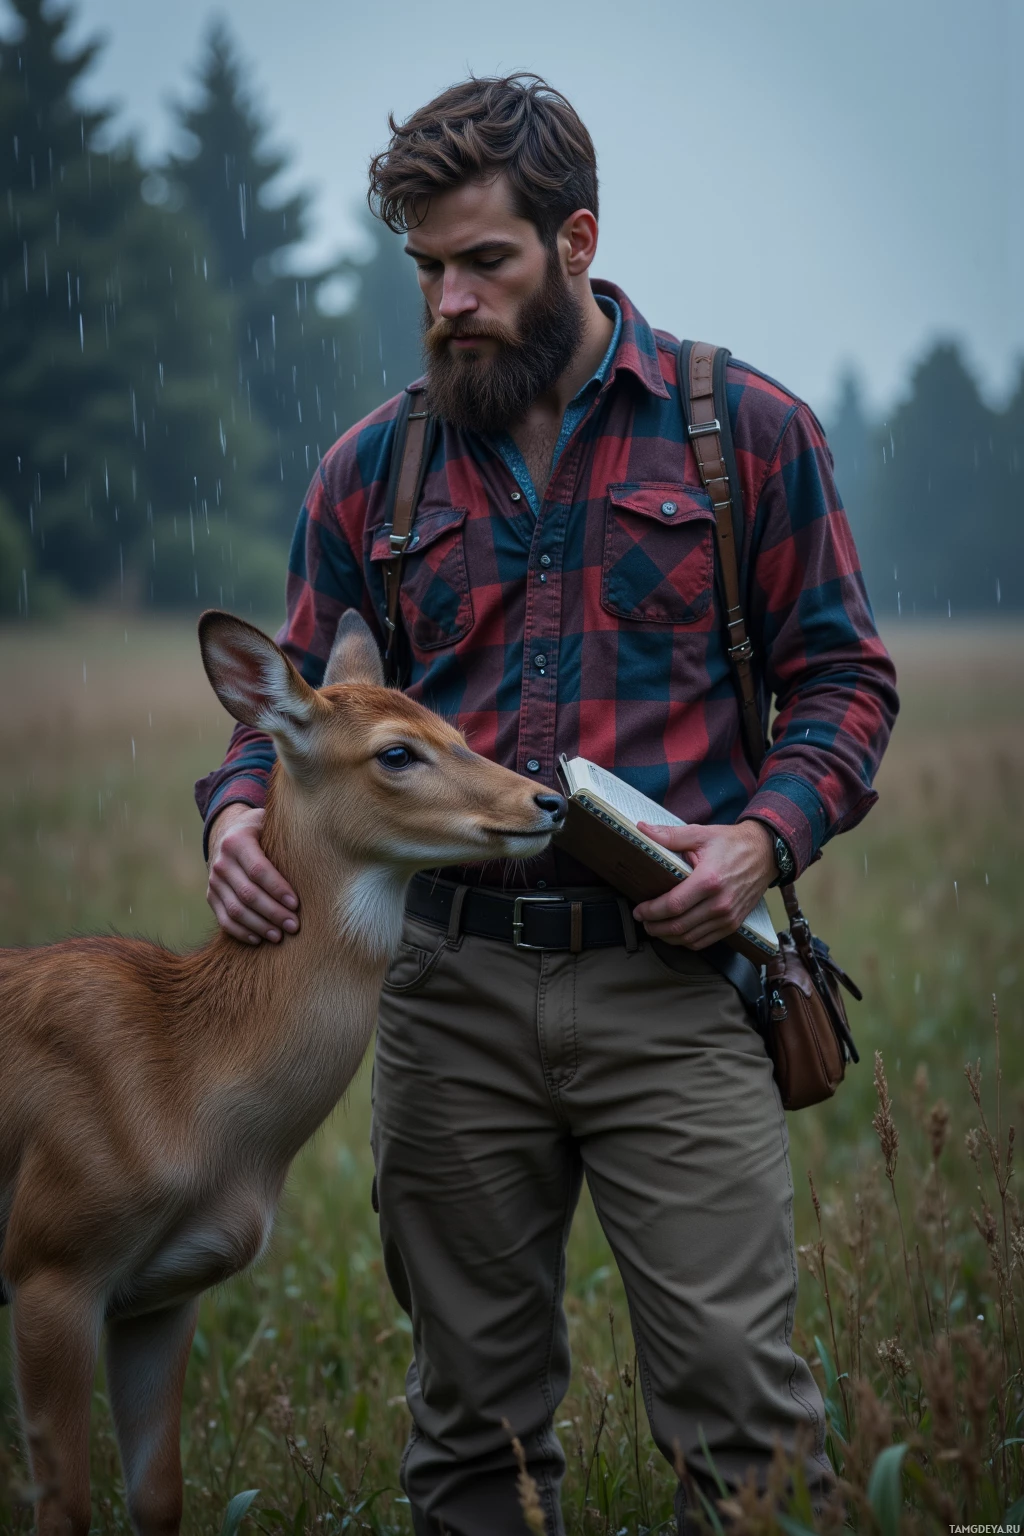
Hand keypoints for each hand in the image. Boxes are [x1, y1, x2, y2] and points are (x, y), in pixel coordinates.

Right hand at [206, 803, 299, 945]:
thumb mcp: (270, 824)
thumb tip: (319, 849)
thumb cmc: (262, 831)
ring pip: (235, 910)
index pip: (258, 870)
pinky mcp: (211, 896)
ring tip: (279, 936)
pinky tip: (259, 939)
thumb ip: (286, 834)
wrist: (228, 832)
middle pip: (247, 894)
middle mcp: (221, 862)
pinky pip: (224, 919)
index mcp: (237, 841)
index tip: (296, 904)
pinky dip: (241, 932)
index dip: (277, 889)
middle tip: (294, 926)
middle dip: (272, 913)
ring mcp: (214, 881)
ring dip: (259, 926)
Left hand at [632, 820, 775, 948]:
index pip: (673, 905)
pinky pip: (705, 941)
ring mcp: (728, 916)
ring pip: (690, 938)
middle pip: (679, 926)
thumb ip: (670, 835)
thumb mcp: (701, 834)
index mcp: (709, 880)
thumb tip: (641, 829)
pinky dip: (686, 941)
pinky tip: (676, 934)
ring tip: (655, 928)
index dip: (652, 911)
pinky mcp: (734, 923)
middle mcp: (720, 903)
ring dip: (668, 937)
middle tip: (643, 921)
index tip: (639, 911)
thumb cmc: (732, 843)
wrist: (766, 854)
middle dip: (655, 927)